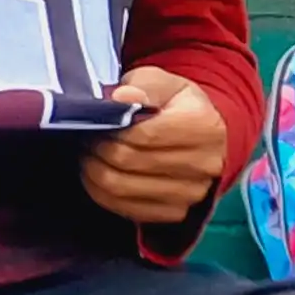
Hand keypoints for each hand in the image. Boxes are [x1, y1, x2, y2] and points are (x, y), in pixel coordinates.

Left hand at [82, 67, 228, 226]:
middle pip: (129, 162)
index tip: (98, 123)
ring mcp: (193, 192)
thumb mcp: (162, 82)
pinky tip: (100, 175)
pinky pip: (126, 209)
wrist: (198, 133)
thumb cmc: (174, 104)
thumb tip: (123, 97)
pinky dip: (102, 193)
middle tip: (88, 139)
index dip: (111, 130)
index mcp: (205, 127)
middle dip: (98, 149)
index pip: (143, 135)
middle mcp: (206, 164)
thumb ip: (143, 86)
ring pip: (122, 188)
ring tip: (91, 155)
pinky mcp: (177, 212)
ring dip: (95, 171)